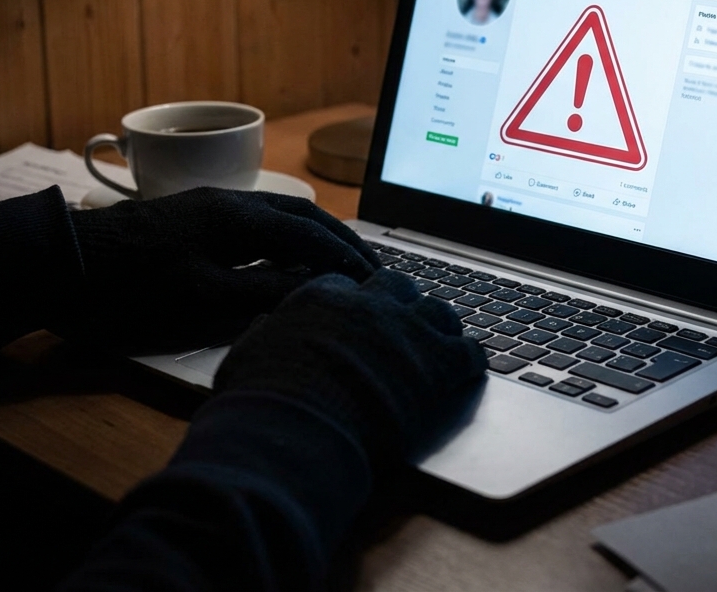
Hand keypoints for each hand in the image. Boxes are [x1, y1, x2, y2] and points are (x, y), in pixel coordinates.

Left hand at [53, 187, 379, 353]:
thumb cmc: (131, 285)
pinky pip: (259, 222)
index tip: (375, 279)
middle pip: (301, 215)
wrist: (64, 262)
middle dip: (339, 240)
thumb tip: (315, 288)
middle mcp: (231, 202)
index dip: (345, 257)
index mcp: (239, 217)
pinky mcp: (195, 218)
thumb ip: (263, 291)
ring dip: (314, 236)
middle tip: (370, 267)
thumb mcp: (202, 297)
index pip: (309, 234)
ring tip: (339, 262)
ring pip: (280, 215)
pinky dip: (287, 238)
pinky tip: (286, 259)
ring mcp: (211, 207)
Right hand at [213, 269, 486, 464]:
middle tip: (403, 326)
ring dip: (438, 327)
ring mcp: (408, 331)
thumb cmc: (261, 403)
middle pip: (399, 286)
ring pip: (439, 310)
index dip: (355, 303)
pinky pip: (470, 350)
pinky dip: (470, 360)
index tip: (358, 318)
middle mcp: (368, 305)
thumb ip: (262, 336)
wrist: (297, 433)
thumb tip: (264, 326)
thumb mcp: (245, 357)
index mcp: (321, 298)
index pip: (348, 283)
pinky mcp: (438, 364)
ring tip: (439, 344)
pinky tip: (466, 371)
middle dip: (401, 304)